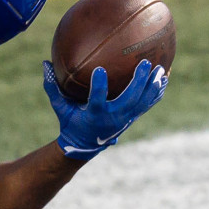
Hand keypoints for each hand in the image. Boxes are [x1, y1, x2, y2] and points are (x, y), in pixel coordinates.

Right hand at [43, 59, 167, 160]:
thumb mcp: (60, 107)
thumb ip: (52, 87)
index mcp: (94, 114)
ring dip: (152, 86)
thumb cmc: (71, 122)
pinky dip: (156, 92)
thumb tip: (44, 64)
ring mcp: (125, 118)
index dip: (99, 86)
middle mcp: (113, 117)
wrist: (86, 144)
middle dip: (139, 82)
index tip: (100, 70)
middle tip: (145, 64)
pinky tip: (164, 79)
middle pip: (130, 99)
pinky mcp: (132, 117)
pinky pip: (148, 104)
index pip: (97, 99)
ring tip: (160, 69)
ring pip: (142, 101)